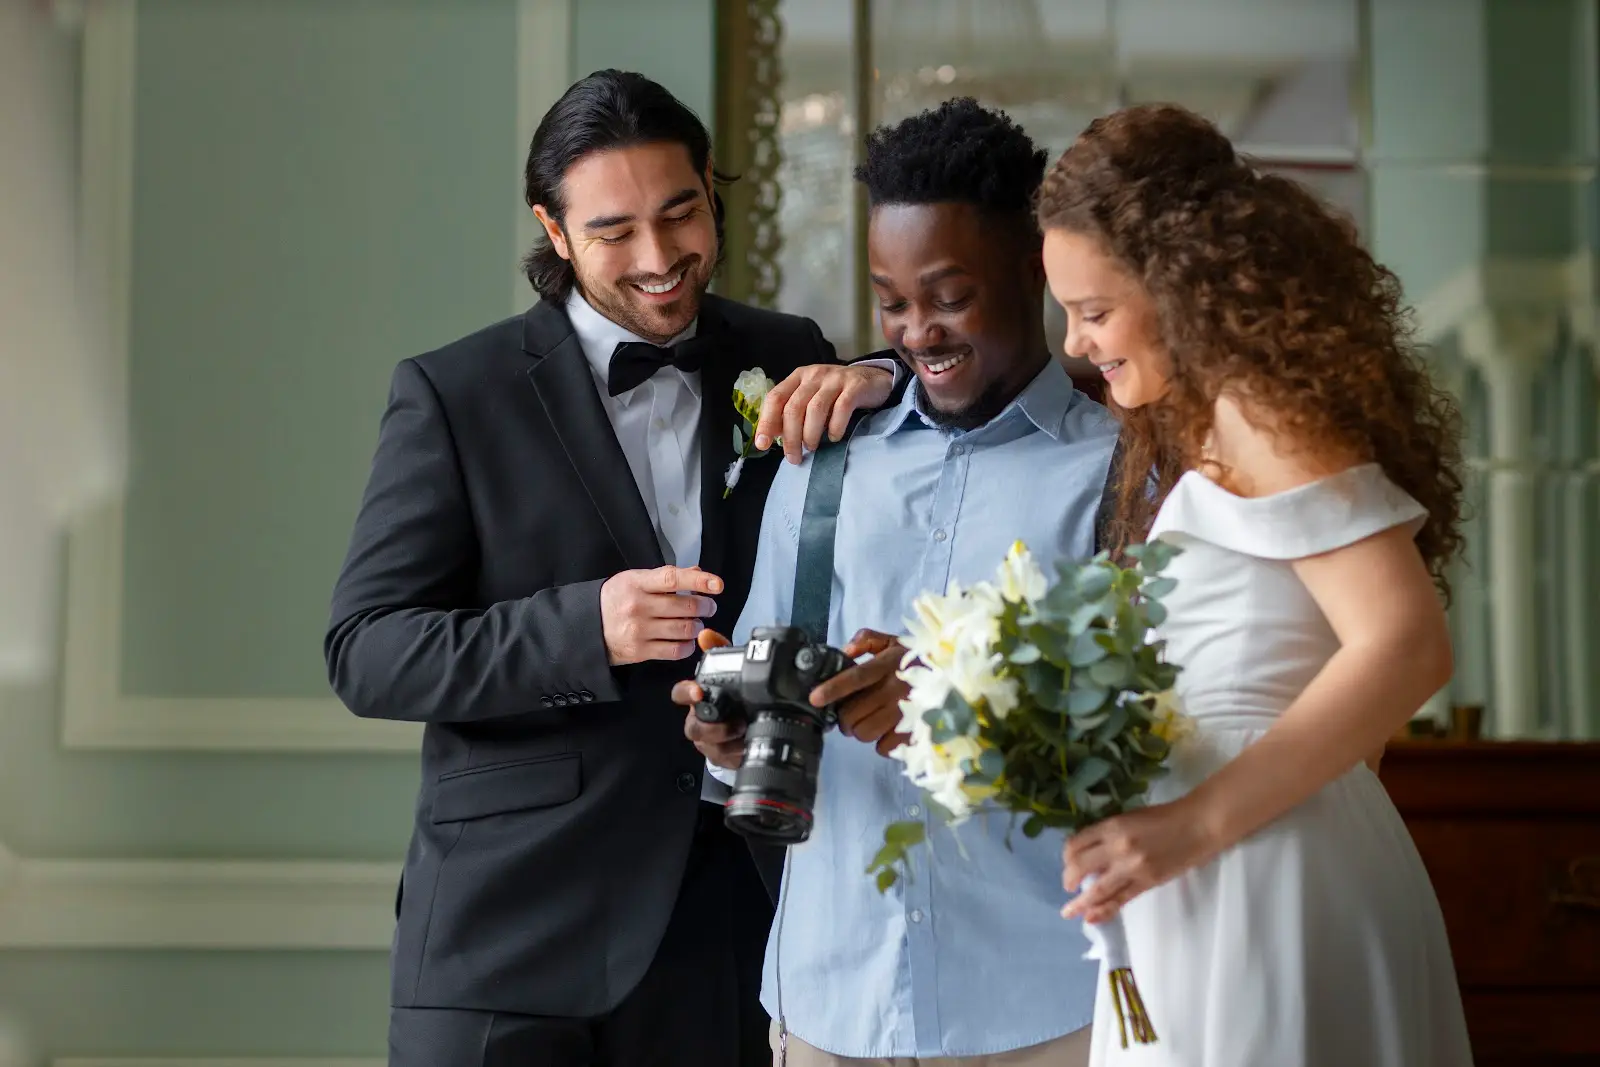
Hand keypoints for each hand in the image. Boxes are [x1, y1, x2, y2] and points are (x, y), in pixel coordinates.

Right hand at [600, 565, 721, 665]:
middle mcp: (638, 606)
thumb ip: (665, 577)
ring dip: (697, 626)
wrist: (585, 627)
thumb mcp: (633, 580)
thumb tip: (696, 573)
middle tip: (709, 607)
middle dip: (705, 607)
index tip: (717, 584)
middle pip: (685, 606)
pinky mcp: (640, 651)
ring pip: (684, 628)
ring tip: (696, 623)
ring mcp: (639, 630)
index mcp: (636, 583)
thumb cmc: (613, 601)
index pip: (673, 579)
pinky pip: (675, 650)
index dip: (699, 581)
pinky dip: (687, 645)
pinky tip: (687, 640)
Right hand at [672, 629, 745, 768]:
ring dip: (728, 741)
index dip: (686, 692)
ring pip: (709, 747)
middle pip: (693, 727)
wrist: (749, 724)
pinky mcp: (722, 758)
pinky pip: (726, 759)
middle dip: (712, 727)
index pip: (680, 694)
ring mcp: (709, 743)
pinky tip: (750, 746)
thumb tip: (705, 634)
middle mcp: (699, 721)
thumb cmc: (734, 695)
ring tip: (747, 733)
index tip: (698, 691)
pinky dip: (738, 753)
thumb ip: (719, 651)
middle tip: (736, 722)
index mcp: (698, 699)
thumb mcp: (731, 670)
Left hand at [755, 363, 894, 463]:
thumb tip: (774, 435)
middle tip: (794, 458)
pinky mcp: (855, 386)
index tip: (762, 445)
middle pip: (794, 408)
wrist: (873, 380)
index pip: (775, 398)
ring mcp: (835, 379)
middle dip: (790, 438)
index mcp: (798, 377)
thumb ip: (793, 413)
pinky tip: (834, 437)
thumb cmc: (836, 395)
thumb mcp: (811, 398)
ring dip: (810, 434)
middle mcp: (814, 375)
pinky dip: (835, 427)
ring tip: (812, 448)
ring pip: (815, 409)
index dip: (766, 422)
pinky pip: (841, 408)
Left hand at [805, 628, 909, 756]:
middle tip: (848, 715)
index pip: (856, 678)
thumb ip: (868, 639)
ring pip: (865, 733)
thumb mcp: (895, 641)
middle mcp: (897, 688)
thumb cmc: (919, 660)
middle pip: (854, 713)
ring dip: (860, 731)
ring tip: (868, 722)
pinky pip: (884, 747)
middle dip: (844, 718)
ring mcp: (907, 712)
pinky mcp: (914, 733)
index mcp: (889, 664)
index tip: (815, 698)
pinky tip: (886, 730)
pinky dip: (880, 742)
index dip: (833, 689)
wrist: (955, 678)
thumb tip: (847, 651)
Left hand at [1060, 798, 1217, 924]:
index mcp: (1112, 826)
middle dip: (1069, 878)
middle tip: (1067, 886)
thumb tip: (1088, 852)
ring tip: (1069, 911)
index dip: (1066, 855)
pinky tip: (1091, 918)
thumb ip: (1108, 833)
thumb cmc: (1164, 817)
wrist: (1197, 826)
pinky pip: (1120, 900)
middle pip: (1080, 866)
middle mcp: (1117, 847)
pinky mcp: (1147, 883)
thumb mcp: (1129, 817)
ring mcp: (1132, 868)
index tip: (1067, 862)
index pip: (1076, 843)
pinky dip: (1104, 910)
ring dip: (1080, 902)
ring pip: (1098, 889)